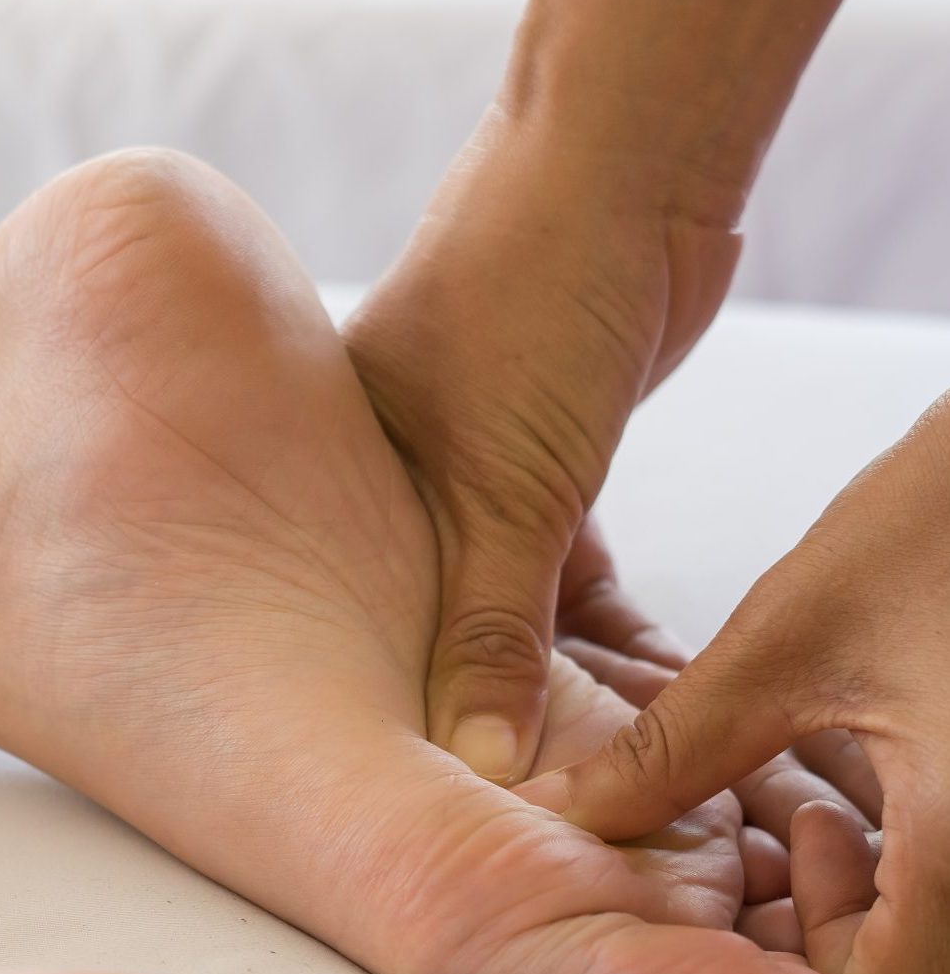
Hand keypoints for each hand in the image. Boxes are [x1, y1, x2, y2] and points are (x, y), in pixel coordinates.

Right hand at [344, 103, 740, 783]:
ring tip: (601, 765)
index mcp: (331, 487)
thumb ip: (489, 632)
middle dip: (487, 715)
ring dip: (560, 679)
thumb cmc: (527, 297)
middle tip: (532, 803)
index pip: (354, 636)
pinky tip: (641, 694)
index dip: (404, 720)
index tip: (448, 801)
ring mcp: (464, 480)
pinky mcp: (540, 472)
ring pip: (507, 614)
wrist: (627, 170)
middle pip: (432, 638)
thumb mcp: (502, 493)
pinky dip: (605, 631)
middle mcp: (386, 493)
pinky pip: (566, 582)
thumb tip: (480, 763)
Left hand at [523, 394, 949, 973]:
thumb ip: (669, 752)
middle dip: (826, 941)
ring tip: (804, 803)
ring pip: (923, 931)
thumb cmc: (944, 521)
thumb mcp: (787, 642)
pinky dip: (894, 859)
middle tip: (781, 839)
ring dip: (858, 901)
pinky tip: (846, 787)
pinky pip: (943, 870)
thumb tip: (556, 818)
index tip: (762, 894)